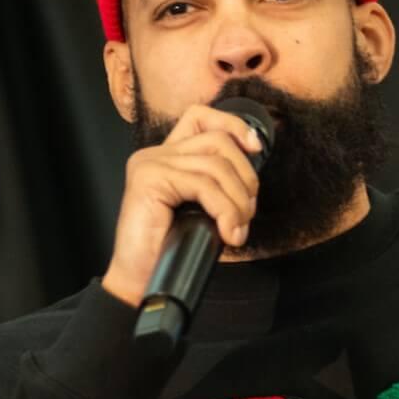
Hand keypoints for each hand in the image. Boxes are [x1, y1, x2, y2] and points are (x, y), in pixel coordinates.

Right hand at [101, 104, 264, 307]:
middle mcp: (155, 154)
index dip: (234, 125)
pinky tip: (228, 233)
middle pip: (218, 140)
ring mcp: (150, 164)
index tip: (257, 149)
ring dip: (237, 200)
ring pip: (215, 165)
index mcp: (166, 156)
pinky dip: (225, 209)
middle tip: (247, 213)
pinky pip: (203, 185)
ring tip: (237, 229)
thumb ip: (216, 188)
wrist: (141, 281)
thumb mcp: (201, 211)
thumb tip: (250, 183)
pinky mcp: (149, 179)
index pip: (202, 118)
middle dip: (245, 176)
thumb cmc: (172, 251)